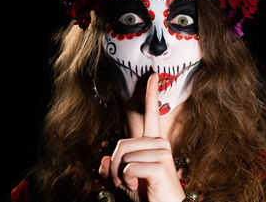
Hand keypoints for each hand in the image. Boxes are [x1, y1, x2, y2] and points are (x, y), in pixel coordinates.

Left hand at [99, 72, 184, 201]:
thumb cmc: (148, 194)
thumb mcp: (126, 181)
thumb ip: (113, 170)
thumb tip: (103, 161)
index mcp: (154, 142)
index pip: (152, 114)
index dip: (150, 94)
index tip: (153, 76)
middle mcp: (160, 143)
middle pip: (122, 144)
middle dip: (115, 167)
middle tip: (124, 182)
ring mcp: (162, 152)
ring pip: (124, 156)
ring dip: (121, 176)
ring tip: (134, 185)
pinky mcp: (160, 164)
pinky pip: (129, 167)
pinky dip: (127, 182)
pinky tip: (139, 186)